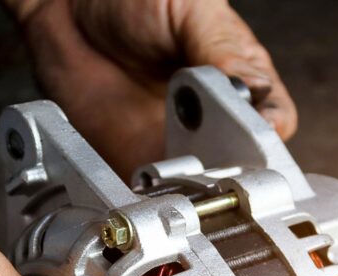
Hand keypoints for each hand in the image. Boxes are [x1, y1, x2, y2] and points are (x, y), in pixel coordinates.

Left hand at [7, 0, 297, 176]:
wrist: (64, 8)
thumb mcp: (189, 8)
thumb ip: (222, 49)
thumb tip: (255, 92)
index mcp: (241, 77)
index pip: (274, 121)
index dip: (268, 135)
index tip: (255, 136)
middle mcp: (214, 118)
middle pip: (245, 164)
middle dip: (235, 168)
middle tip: (213, 154)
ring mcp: (177, 144)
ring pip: (204, 187)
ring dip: (196, 185)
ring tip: (179, 165)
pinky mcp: (138, 162)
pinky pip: (156, 194)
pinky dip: (156, 196)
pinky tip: (151, 180)